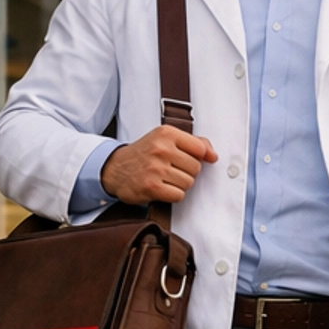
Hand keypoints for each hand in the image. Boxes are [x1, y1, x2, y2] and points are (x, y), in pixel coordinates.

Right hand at [101, 126, 216, 203]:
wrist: (115, 168)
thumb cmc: (144, 154)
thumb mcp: (166, 139)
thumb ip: (193, 143)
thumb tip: (213, 156)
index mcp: (166, 133)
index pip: (200, 149)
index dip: (197, 157)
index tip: (186, 159)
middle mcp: (161, 149)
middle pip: (196, 168)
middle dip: (187, 172)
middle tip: (170, 169)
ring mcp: (155, 168)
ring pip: (188, 183)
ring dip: (179, 184)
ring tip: (164, 178)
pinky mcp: (151, 187)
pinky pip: (178, 195)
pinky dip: (172, 195)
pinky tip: (161, 188)